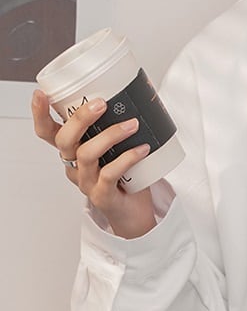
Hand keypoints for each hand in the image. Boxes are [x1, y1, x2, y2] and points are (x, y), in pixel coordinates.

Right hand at [32, 89, 156, 238]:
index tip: (41, 94)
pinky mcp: (102, 196)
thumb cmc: (125, 180)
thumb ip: (113, 130)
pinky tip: (142, 149)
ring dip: (110, 135)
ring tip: (132, 125)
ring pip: (87, 154)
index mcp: (72, 153)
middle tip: (101, 104)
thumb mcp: (114, 150)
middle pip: (65, 140)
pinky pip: (110, 174)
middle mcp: (74, 167)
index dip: (40, 115)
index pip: (47, 133)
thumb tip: (133, 98)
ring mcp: (87, 183)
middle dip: (80, 119)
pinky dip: (127, 158)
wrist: (133, 215)